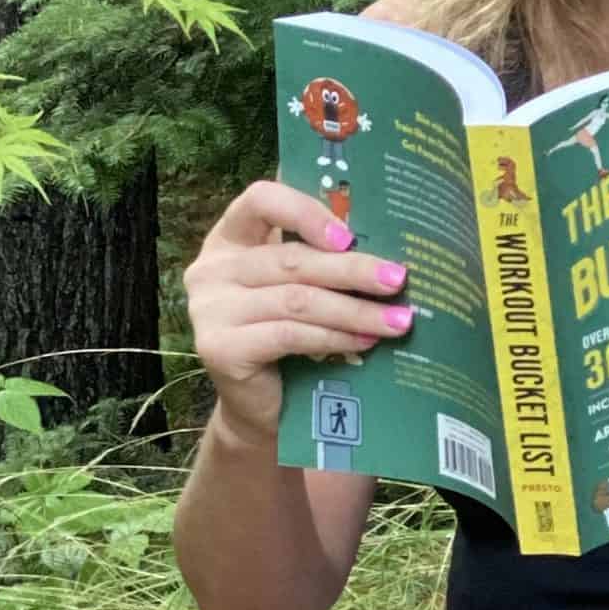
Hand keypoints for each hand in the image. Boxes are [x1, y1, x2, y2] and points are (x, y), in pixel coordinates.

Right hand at [183, 180, 413, 438]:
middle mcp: (212, 269)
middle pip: (292, 259)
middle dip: (353, 270)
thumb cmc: (288, 341)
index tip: (351, 236)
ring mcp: (210, 309)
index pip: (261, 200)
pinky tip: (366, 341)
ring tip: (398, 320)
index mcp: (229, 239)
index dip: (307, 212)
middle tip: (398, 280)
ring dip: (355, 310)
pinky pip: (289, 334)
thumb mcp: (300, 290)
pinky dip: (334, 337)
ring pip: (297, 300)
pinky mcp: (220, 347)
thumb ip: (321, 260)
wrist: (261, 409)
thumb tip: (385, 245)